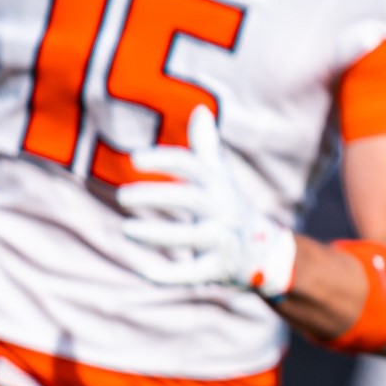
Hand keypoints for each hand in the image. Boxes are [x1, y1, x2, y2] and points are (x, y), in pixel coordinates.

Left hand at [117, 106, 296, 297]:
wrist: (264, 251)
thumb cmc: (230, 207)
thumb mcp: (220, 178)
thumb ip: (205, 147)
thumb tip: (199, 110)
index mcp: (219, 184)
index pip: (193, 165)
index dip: (165, 159)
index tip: (135, 158)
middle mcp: (224, 209)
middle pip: (192, 198)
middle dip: (157, 196)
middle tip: (121, 196)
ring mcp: (225, 240)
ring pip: (193, 236)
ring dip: (157, 234)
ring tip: (124, 230)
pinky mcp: (220, 268)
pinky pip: (195, 273)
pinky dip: (170, 275)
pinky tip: (143, 272)